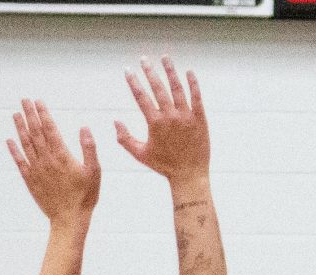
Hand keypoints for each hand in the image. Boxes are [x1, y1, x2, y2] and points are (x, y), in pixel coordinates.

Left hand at [6, 99, 100, 226]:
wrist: (69, 219)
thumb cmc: (85, 196)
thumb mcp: (94, 172)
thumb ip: (89, 149)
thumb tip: (84, 128)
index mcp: (62, 156)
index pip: (50, 129)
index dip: (43, 114)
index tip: (38, 101)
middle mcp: (46, 160)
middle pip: (35, 132)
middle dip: (29, 114)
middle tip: (24, 100)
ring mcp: (36, 169)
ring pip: (26, 144)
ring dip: (20, 128)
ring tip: (16, 114)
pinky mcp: (30, 180)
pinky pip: (20, 161)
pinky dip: (14, 150)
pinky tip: (9, 140)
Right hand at [116, 56, 213, 182]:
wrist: (189, 175)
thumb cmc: (164, 166)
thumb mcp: (140, 154)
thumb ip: (125, 138)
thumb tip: (115, 121)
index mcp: (155, 123)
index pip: (141, 97)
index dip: (133, 82)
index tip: (128, 70)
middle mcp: (170, 117)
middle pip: (158, 88)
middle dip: (149, 72)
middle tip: (144, 59)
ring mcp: (186, 116)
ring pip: (177, 88)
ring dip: (170, 71)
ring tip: (165, 58)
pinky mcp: (200, 119)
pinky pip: (196, 97)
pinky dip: (193, 84)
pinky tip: (189, 72)